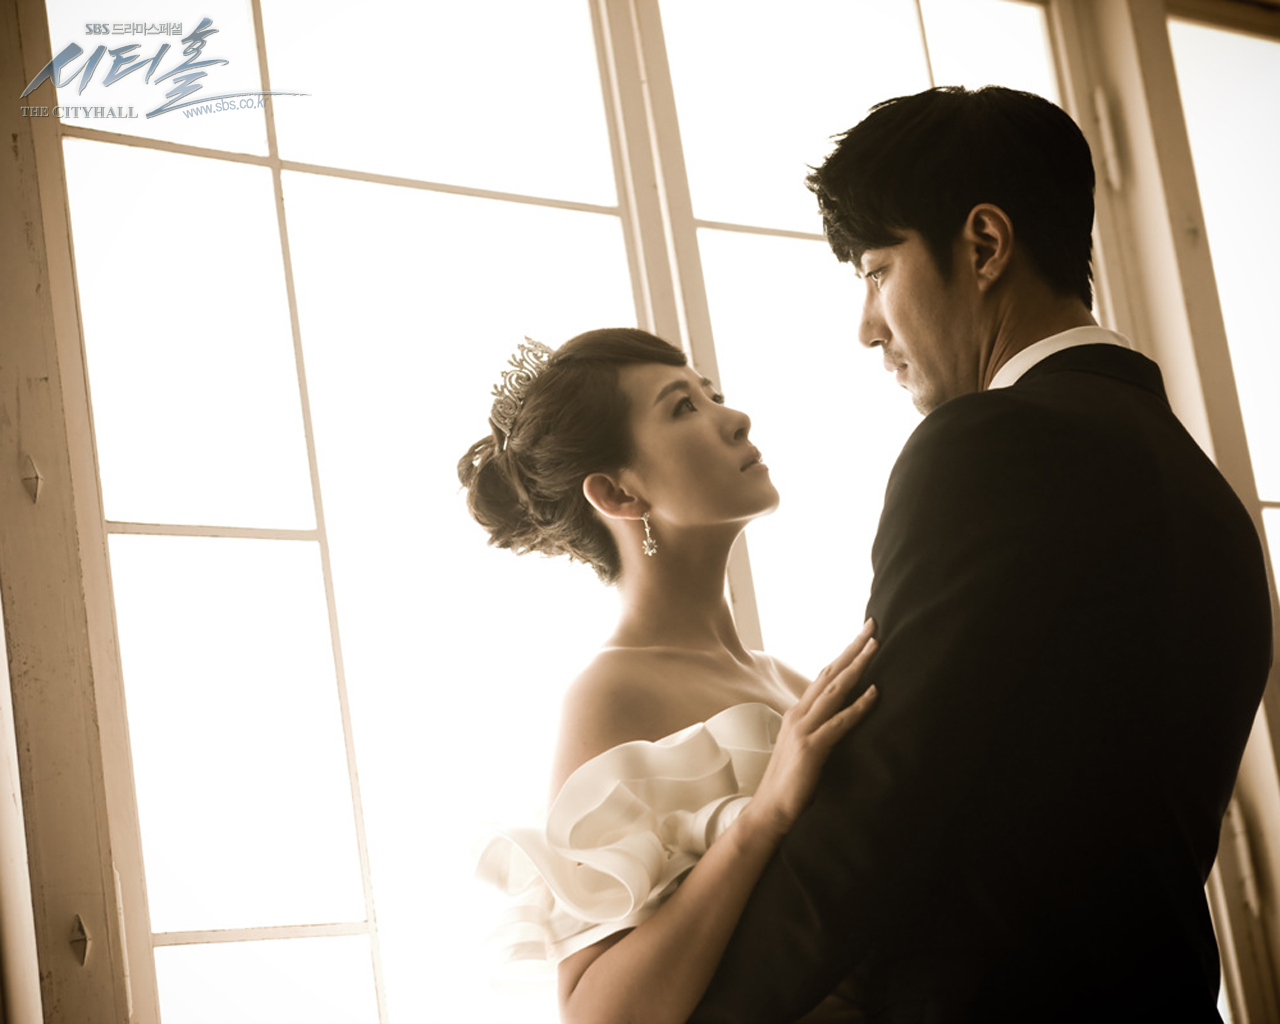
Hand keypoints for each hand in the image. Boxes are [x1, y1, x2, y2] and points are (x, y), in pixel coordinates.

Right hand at [748, 620, 878, 840]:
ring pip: (834, 690)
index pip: (824, 676)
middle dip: (852, 648)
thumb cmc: (790, 783)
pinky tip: (875, 693)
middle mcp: (798, 715)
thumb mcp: (805, 748)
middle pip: (829, 673)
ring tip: (875, 646)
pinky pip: (839, 723)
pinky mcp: (812, 749)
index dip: (844, 655)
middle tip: (872, 626)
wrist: (769, 811)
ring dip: (856, 667)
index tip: (862, 636)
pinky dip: (858, 707)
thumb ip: (820, 730)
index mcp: (798, 713)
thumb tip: (841, 719)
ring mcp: (803, 730)